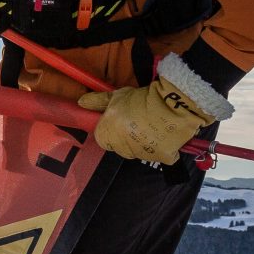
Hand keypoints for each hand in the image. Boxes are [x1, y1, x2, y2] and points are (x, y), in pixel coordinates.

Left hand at [75, 53, 232, 164]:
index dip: (111, 128)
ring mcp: (142, 155)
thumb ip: (98, 101)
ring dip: (144, 143)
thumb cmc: (140, 99)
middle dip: (127, 137)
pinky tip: (166, 135)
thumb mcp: (117, 95)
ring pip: (139, 152)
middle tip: (138, 121)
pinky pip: (161, 155)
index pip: (103, 138)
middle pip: (121, 147)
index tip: (120, 119)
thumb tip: (81, 103)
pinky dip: (163, 148)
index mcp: (107, 136)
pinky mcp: (163, 158)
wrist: (172, 103)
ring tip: (154, 125)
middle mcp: (122, 149)